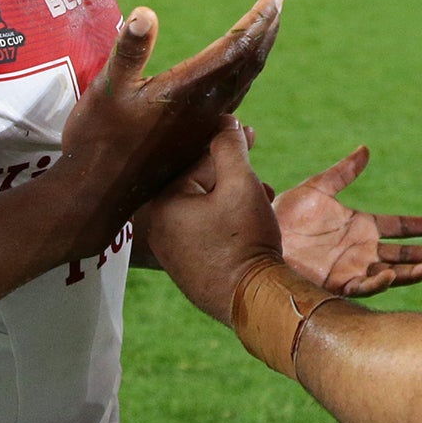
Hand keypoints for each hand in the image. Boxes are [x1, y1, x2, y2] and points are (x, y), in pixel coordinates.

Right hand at [55, 0, 283, 254]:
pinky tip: (238, 73)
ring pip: (244, 82)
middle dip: (265, 30)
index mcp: (188, 92)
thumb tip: (144, 13)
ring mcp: (202, 127)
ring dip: (257, 52)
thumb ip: (129, 52)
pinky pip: (232, 98)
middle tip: (279, 2)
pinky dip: (243, 74)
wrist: (97, 197)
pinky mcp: (194, 139)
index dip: (259, 19)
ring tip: (265, 30)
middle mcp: (204, 110)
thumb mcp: (106, 91)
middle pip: (249, 63)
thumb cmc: (97, 140)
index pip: (236, 48)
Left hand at [142, 123, 283, 324]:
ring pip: (202, 208)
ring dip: (232, 195)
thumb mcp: (242, 184)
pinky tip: (249, 219)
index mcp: (162, 204)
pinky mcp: (186, 269)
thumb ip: (230, 146)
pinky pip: (202, 232)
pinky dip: (225, 220)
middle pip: (196, 184)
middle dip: (230, 170)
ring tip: (263, 194)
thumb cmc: (245, 241)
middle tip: (257, 161)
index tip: (251, 134)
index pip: (194, 160)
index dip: (225, 143)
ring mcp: (170, 252)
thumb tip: (223, 120)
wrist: (254, 302)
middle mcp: (158, 228)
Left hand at [277, 146, 421, 296]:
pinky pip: (364, 285)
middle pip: (406, 253)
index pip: (402, 226)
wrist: (255, 240)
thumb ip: (342, 172)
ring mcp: (352, 268)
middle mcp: (362, 250)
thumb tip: (365, 149)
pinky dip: (379, 281)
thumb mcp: (316, 189)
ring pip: (393, 272)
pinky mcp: (337, 284)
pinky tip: (391, 273)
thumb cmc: (284, 217)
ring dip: (414, 271)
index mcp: (361, 227)